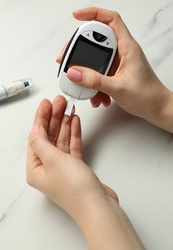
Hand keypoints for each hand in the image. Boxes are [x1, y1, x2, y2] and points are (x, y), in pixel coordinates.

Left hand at [27, 95, 143, 248]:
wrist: (98, 207)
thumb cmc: (74, 188)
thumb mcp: (53, 160)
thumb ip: (41, 142)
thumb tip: (34, 128)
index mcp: (36, 168)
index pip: (36, 137)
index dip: (40, 118)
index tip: (46, 103)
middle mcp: (47, 168)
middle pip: (49, 137)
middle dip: (53, 117)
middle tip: (59, 101)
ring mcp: (63, 167)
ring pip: (61, 140)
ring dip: (64, 123)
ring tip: (68, 107)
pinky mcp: (76, 167)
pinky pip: (72, 146)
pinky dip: (73, 134)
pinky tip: (75, 121)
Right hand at [57, 7, 172, 131]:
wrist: (155, 108)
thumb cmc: (146, 95)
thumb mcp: (118, 88)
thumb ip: (94, 80)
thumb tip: (74, 72)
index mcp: (127, 47)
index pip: (111, 20)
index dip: (93, 14)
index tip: (76, 17)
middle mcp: (122, 52)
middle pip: (97, 40)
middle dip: (81, 51)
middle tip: (69, 60)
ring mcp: (118, 63)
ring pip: (96, 60)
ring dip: (88, 74)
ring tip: (84, 87)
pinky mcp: (115, 73)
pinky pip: (99, 73)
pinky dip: (94, 84)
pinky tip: (96, 96)